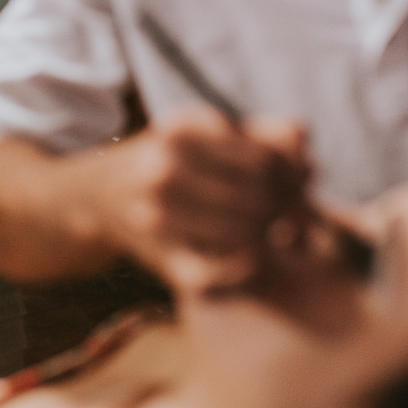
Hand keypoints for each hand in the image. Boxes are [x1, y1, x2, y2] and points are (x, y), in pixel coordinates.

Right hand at [93, 108, 310, 294]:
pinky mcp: (157, 258)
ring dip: (273, 237)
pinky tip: (252, 258)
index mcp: (181, 131)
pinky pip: (212, 276)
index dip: (296, 175)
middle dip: (290, 207)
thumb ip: (264, 133)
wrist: (102, 193)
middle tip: (298, 213)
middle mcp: (162, 172)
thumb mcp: (210, 132)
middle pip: (260, 197)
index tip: (306, 182)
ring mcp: (156, 217)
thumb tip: (305, 141)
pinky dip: (239, 271)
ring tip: (279, 231)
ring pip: (244, 234)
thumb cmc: (173, 158)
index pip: (267, 160)